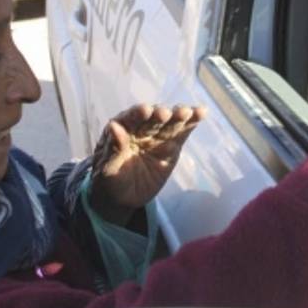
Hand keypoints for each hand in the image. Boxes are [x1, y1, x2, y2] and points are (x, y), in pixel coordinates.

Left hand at [89, 104, 205, 224]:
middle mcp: (141, 127)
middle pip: (152, 119)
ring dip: (179, 116)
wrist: (124, 196)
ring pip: (170, 123)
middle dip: (160, 114)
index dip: (137, 114)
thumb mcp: (107, 168)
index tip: (145, 111)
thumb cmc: (110, 179)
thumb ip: (113, 148)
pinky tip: (200, 112)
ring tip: (186, 112)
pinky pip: (182, 132)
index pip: (130, 118)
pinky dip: (191, 122)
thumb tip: (113, 126)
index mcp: (122, 128)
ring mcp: (158, 135)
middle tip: (165, 113)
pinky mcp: (172, 145)